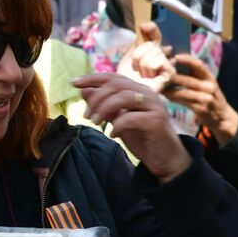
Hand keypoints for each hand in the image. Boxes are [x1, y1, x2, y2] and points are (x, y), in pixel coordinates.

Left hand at [72, 72, 191, 181]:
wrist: (164, 159)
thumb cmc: (141, 137)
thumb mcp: (117, 119)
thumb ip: (103, 104)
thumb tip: (84, 90)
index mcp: (137, 90)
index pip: (113, 77)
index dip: (92, 78)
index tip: (73, 83)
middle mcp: (147, 94)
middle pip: (116, 85)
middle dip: (96, 98)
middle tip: (85, 114)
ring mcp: (154, 105)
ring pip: (123, 97)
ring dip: (104, 109)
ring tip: (95, 122)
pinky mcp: (157, 121)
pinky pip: (131, 117)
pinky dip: (117, 125)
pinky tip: (112, 134)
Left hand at [117, 22, 173, 91]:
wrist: (127, 93)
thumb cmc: (127, 78)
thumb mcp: (129, 55)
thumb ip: (138, 41)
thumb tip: (145, 24)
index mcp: (152, 51)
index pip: (155, 34)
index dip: (152, 29)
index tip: (144, 26)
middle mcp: (162, 56)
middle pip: (151, 44)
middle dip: (138, 55)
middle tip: (136, 68)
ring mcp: (167, 64)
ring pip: (154, 52)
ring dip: (142, 64)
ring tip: (142, 75)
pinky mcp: (170, 73)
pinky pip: (159, 61)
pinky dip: (150, 69)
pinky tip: (150, 77)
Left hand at [166, 52, 237, 143]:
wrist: (221, 115)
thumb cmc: (208, 95)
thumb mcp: (205, 82)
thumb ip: (193, 73)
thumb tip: (173, 61)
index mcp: (209, 77)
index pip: (199, 65)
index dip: (188, 60)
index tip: (175, 56)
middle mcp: (209, 87)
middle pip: (189, 80)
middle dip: (173, 76)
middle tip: (160, 72)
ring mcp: (206, 98)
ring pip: (184, 92)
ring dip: (169, 89)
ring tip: (158, 84)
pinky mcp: (201, 108)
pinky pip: (183, 102)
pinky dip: (172, 98)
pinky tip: (164, 94)